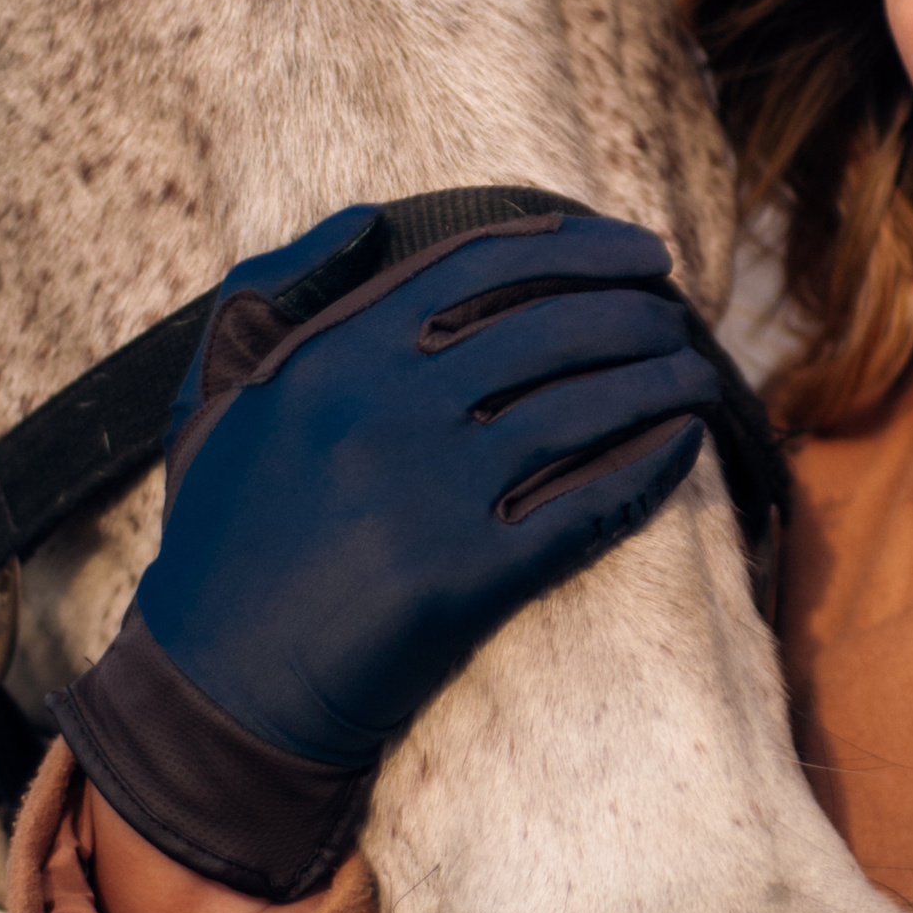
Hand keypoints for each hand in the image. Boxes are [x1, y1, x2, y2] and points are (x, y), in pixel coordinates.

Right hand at [53, 200, 719, 894]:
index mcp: (331, 354)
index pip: (480, 262)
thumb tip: (364, 221)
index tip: (638, 252)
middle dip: (636, 312)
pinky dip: (652, 466)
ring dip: (660, 381)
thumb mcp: (212, 399)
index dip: (578, 245)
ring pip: (585, 408)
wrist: (219, 691)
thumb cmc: (220, 540)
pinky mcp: (466, 578)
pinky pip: (590, 506)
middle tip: (680, 318)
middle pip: (551, 327)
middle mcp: (385, 409)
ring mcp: (429, 494)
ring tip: (699, 375)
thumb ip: (270, 293)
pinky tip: (687, 445)